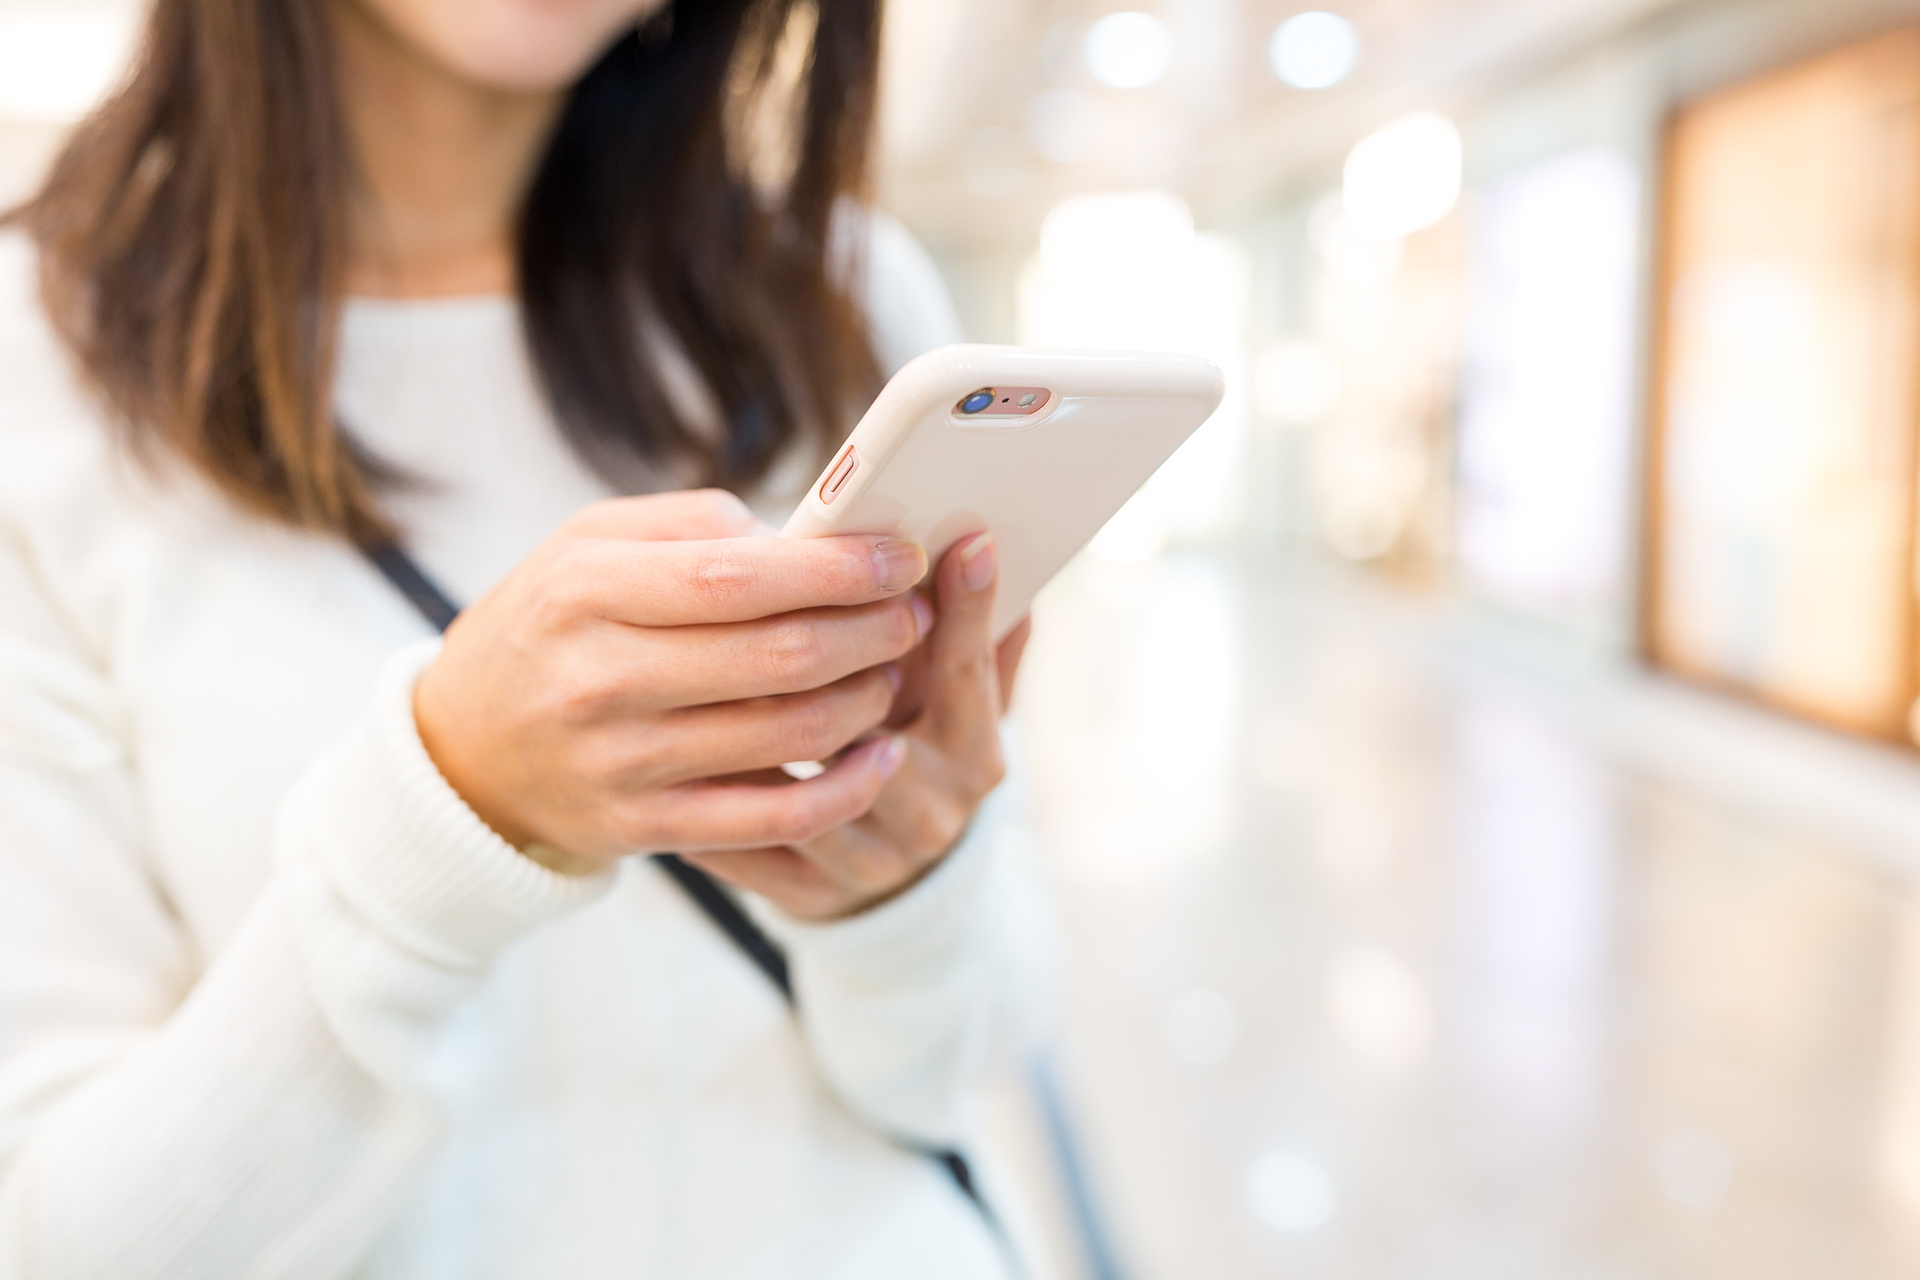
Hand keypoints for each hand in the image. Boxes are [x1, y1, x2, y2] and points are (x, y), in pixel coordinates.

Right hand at [413, 489, 932, 872]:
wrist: (463, 752)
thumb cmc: (548, 627)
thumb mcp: (583, 545)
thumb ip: (686, 525)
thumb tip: (795, 535)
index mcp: (588, 592)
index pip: (740, 577)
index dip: (837, 568)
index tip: (898, 556)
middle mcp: (601, 680)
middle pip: (781, 656)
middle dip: (872, 630)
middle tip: (908, 613)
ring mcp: (624, 764)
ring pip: (790, 734)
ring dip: (867, 700)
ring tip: (890, 670)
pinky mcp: (646, 830)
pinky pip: (773, 819)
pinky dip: (845, 789)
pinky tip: (880, 756)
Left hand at [681, 533, 1030, 919]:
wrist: (896, 882)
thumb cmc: (919, 757)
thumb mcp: (956, 702)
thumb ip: (971, 635)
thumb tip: (985, 545)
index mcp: (974, 751)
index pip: (967, 671)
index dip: (965, 607)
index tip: (962, 540)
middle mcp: (932, 810)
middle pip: (875, 733)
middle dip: (821, 673)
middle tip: (768, 607)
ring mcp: (870, 860)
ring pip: (803, 793)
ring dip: (749, 738)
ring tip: (694, 684)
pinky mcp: (809, 895)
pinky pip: (749, 846)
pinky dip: (710, 802)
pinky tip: (672, 752)